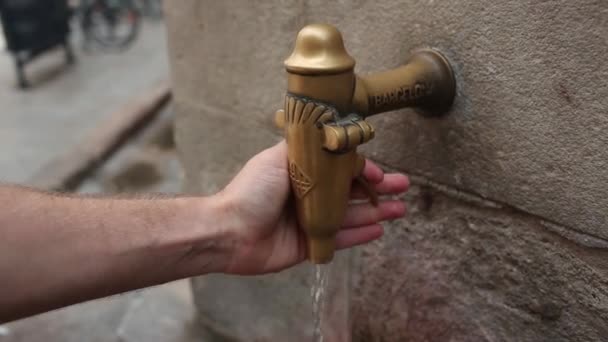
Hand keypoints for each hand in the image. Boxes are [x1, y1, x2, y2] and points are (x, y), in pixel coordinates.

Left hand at [218, 141, 408, 274]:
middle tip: (402, 187)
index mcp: (301, 174)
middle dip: (377, 189)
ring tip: (400, 209)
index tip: (377, 172)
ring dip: (375, 211)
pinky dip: (359, 234)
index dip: (361, 170)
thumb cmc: (252, 191)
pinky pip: (338, 239)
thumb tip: (326, 135)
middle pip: (349, 192)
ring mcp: (309, 222)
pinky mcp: (308, 246)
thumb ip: (303, 148)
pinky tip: (379, 229)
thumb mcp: (278, 158)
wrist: (230, 230)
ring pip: (349, 216)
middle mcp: (308, 196)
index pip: (339, 169)